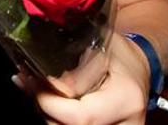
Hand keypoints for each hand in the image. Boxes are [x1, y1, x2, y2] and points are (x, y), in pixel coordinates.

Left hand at [17, 31, 150, 124]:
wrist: (139, 69)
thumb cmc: (120, 55)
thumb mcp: (99, 50)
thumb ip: (77, 72)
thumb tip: (46, 84)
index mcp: (126, 99)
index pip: (80, 116)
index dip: (50, 103)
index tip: (31, 82)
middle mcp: (128, 124)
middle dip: (45, 108)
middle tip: (28, 83)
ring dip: (49, 114)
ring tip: (36, 89)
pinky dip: (58, 118)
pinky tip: (48, 101)